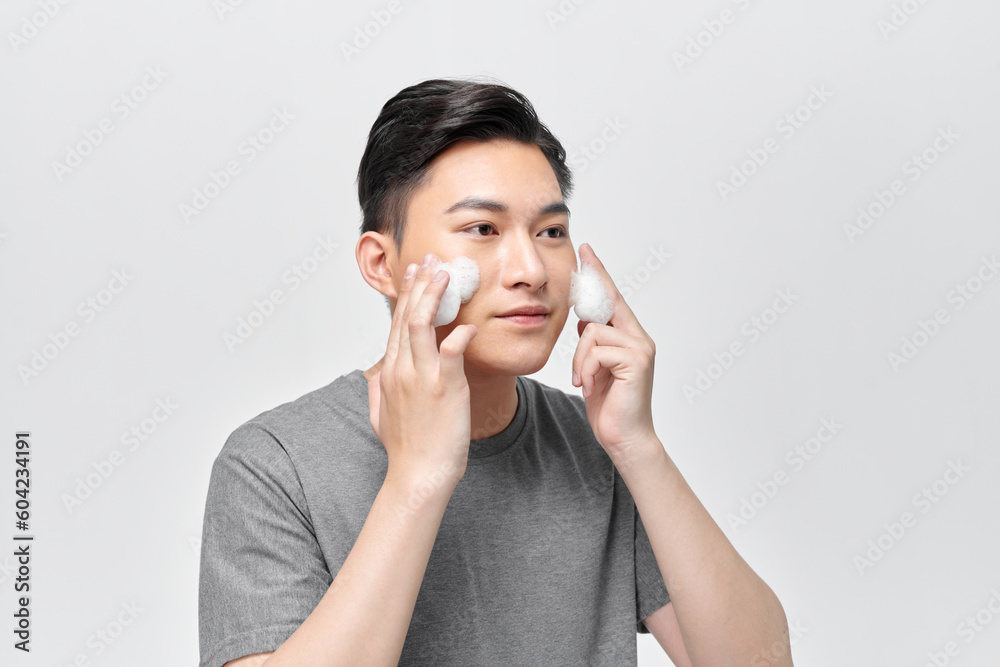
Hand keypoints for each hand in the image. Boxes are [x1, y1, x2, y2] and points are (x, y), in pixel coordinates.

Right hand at [367, 253, 477, 487]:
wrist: (419, 476)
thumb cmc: (406, 450)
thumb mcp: (380, 417)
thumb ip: (377, 392)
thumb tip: (374, 377)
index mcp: (389, 373)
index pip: (395, 324)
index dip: (406, 295)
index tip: (414, 274)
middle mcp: (402, 369)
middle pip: (407, 315)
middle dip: (420, 283)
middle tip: (432, 260)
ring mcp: (422, 377)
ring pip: (422, 324)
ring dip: (434, 295)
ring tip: (448, 274)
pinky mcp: (445, 388)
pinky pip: (452, 351)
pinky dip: (462, 334)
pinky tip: (472, 325)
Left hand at [570, 243, 657, 463]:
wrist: (625, 439)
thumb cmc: (609, 407)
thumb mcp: (594, 369)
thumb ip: (594, 345)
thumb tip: (584, 322)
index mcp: (630, 339)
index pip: (613, 299)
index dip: (600, 274)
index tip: (587, 251)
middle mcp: (639, 339)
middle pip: (606, 304)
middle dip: (589, 289)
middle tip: (580, 261)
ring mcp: (640, 349)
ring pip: (592, 331)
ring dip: (578, 359)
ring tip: (581, 380)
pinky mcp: (636, 361)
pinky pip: (596, 349)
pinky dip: (584, 368)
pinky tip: (586, 386)